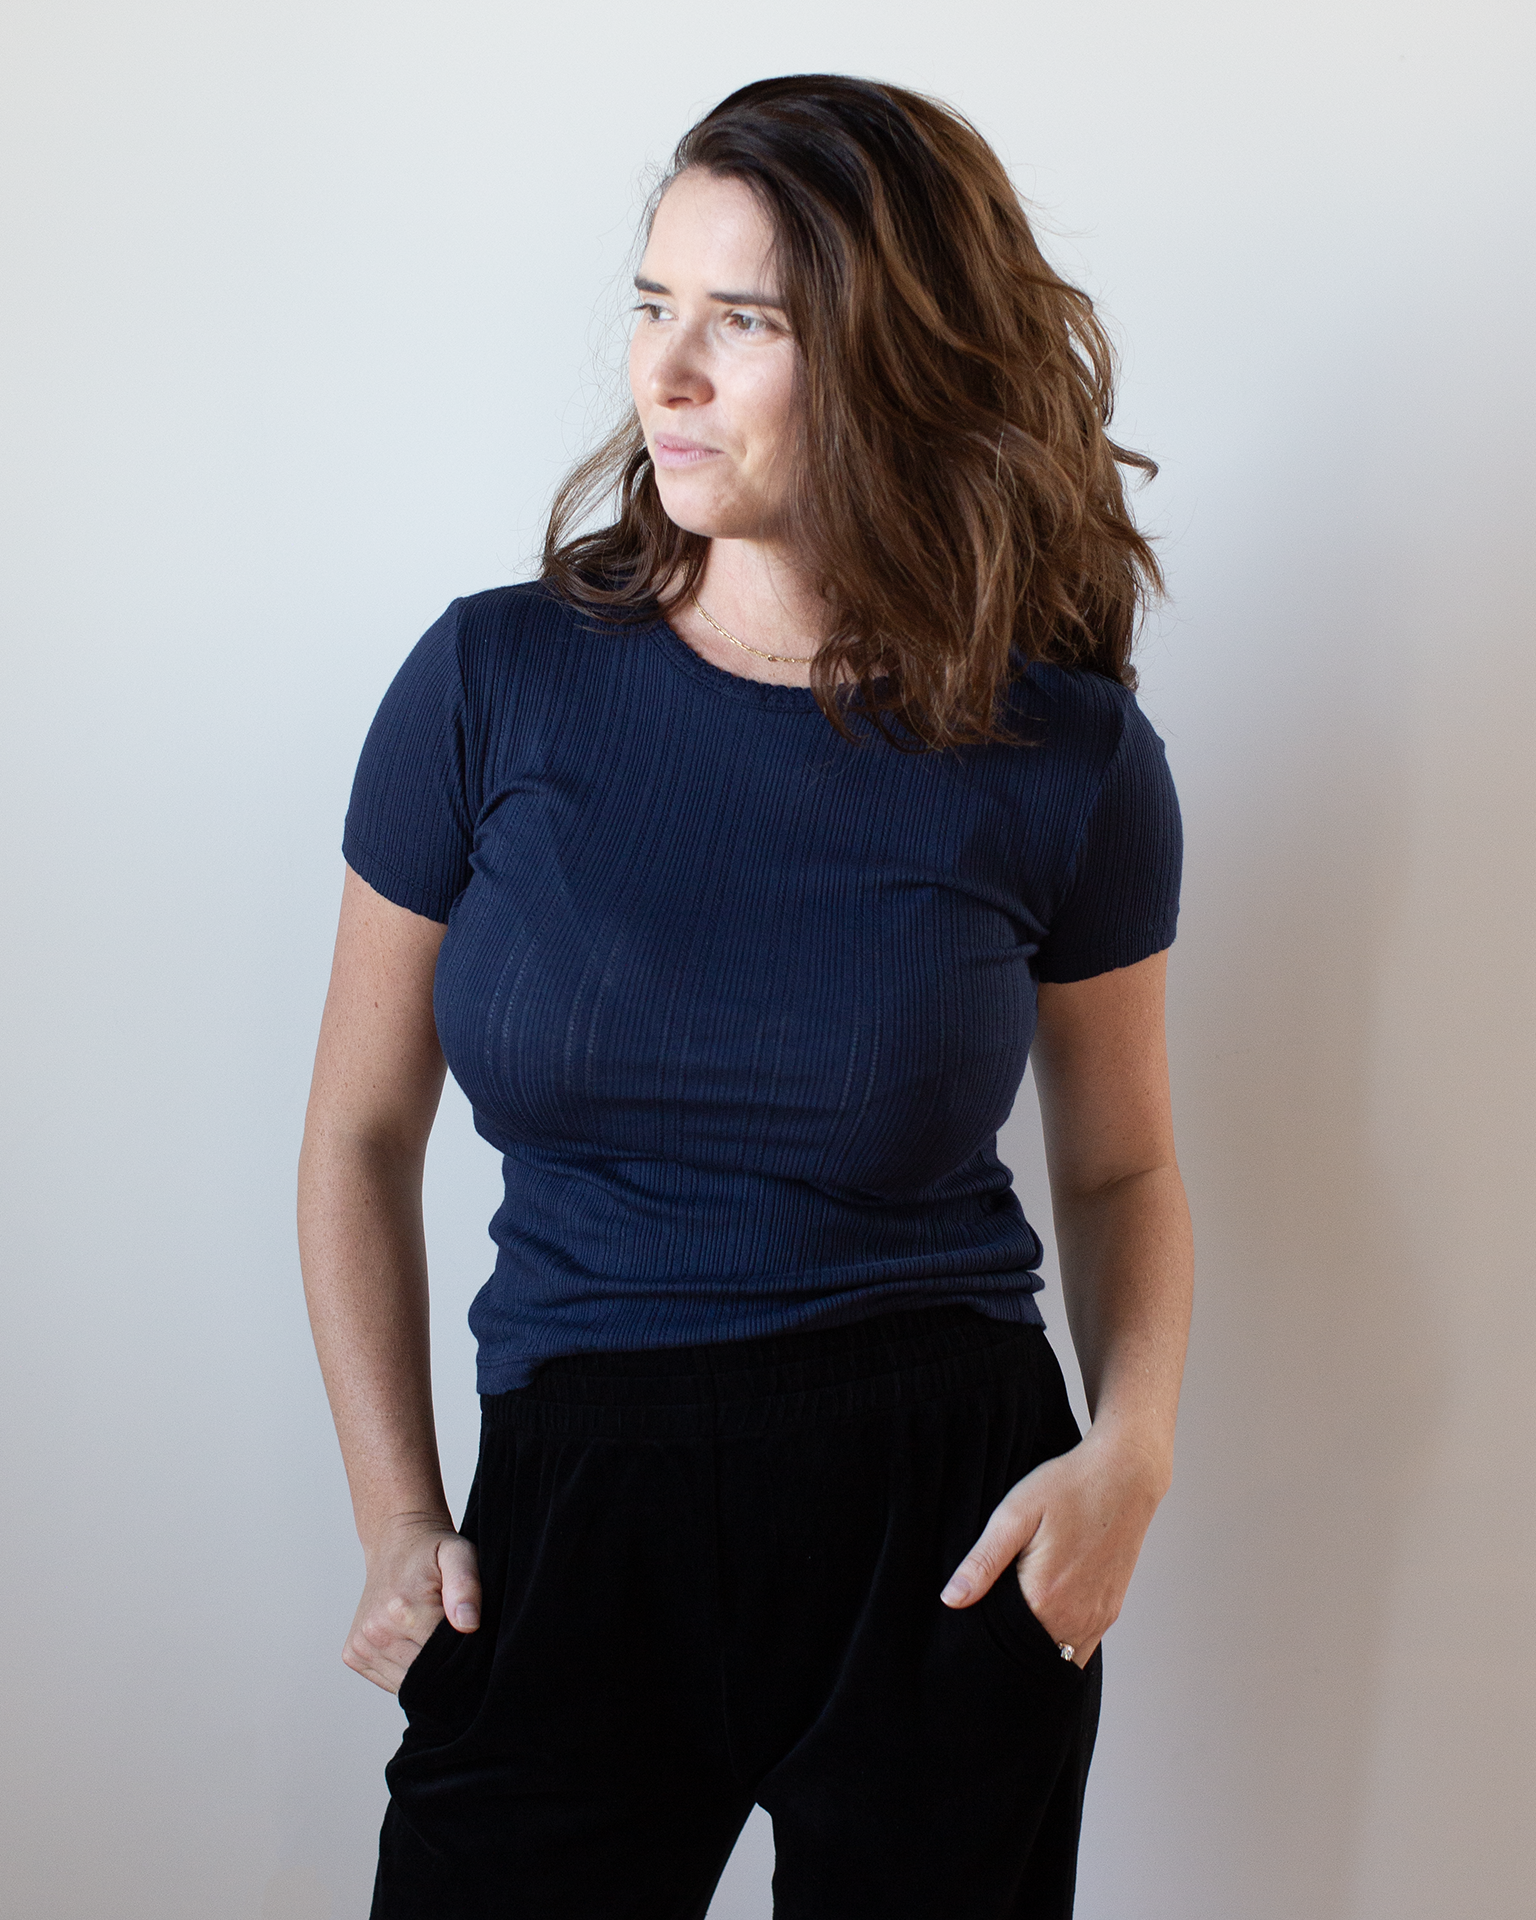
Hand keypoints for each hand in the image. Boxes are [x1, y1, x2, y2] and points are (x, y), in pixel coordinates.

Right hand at [343, 1512, 481, 1693]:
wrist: (395, 1543)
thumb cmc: (432, 1551)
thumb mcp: (459, 1554)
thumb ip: (466, 1586)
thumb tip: (468, 1624)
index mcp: (403, 1609)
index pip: (443, 1658)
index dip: (461, 1652)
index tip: (468, 1634)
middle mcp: (376, 1631)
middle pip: (424, 1676)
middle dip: (443, 1663)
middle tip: (451, 1634)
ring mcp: (362, 1645)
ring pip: (406, 1685)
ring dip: (423, 1670)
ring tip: (430, 1634)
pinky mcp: (353, 1653)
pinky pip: (390, 1681)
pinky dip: (405, 1671)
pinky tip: (413, 1642)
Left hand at [939, 1428, 1165, 1666]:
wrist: (1124, 1475)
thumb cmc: (1067, 1488)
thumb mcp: (1014, 1515)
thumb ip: (983, 1562)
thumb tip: (951, 1600)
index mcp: (1045, 1599)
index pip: (1004, 1647)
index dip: (983, 1643)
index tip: (972, 1629)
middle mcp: (1075, 1619)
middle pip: (1032, 1658)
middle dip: (1008, 1653)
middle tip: (989, 1625)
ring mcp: (1097, 1619)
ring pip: (1058, 1658)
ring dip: (1035, 1650)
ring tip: (1014, 1621)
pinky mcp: (1110, 1612)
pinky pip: (1080, 1647)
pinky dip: (1059, 1642)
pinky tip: (1042, 1616)